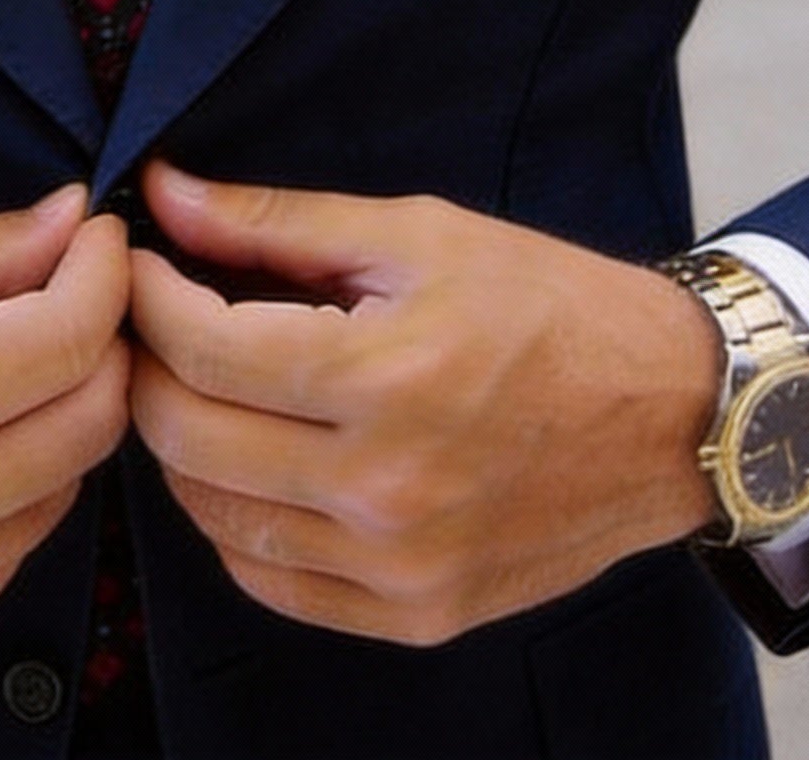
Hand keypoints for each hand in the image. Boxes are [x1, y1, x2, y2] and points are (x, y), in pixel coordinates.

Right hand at [0, 184, 129, 668]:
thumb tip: (73, 221)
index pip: (76, 338)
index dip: (105, 272)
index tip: (98, 239)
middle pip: (94, 422)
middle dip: (100, 342)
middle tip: (67, 294)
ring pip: (62, 493)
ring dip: (57, 420)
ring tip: (4, 366)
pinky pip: (5, 555)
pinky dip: (10, 493)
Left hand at [126, 159, 719, 646]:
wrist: (671, 414)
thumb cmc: (547, 304)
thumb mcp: (417, 233)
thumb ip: (276, 222)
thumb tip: (165, 193)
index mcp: (385, 378)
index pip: (202, 347)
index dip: (147, 295)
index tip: (137, 260)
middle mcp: (385, 489)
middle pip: (188, 437)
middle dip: (147, 366)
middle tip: (152, 319)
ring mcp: (399, 567)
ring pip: (214, 518)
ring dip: (181, 445)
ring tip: (197, 383)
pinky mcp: (416, 615)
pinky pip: (271, 580)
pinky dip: (234, 520)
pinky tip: (249, 460)